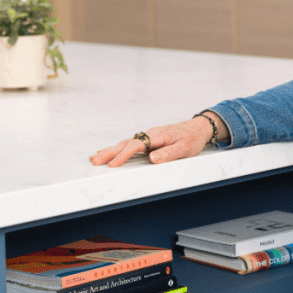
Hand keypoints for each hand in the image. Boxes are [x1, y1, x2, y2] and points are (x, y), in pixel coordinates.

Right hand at [90, 113, 224, 166]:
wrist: (199, 128)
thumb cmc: (192, 139)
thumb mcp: (185, 148)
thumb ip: (168, 153)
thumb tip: (152, 158)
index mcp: (157, 136)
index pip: (136, 146)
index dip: (123, 155)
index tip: (112, 164)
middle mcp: (150, 134)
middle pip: (126, 144)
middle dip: (109, 152)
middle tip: (94, 161)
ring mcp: (148, 136)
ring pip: (125, 143)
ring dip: (110, 150)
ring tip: (95, 157)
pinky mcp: (149, 139)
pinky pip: (130, 144)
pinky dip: (118, 148)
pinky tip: (110, 152)